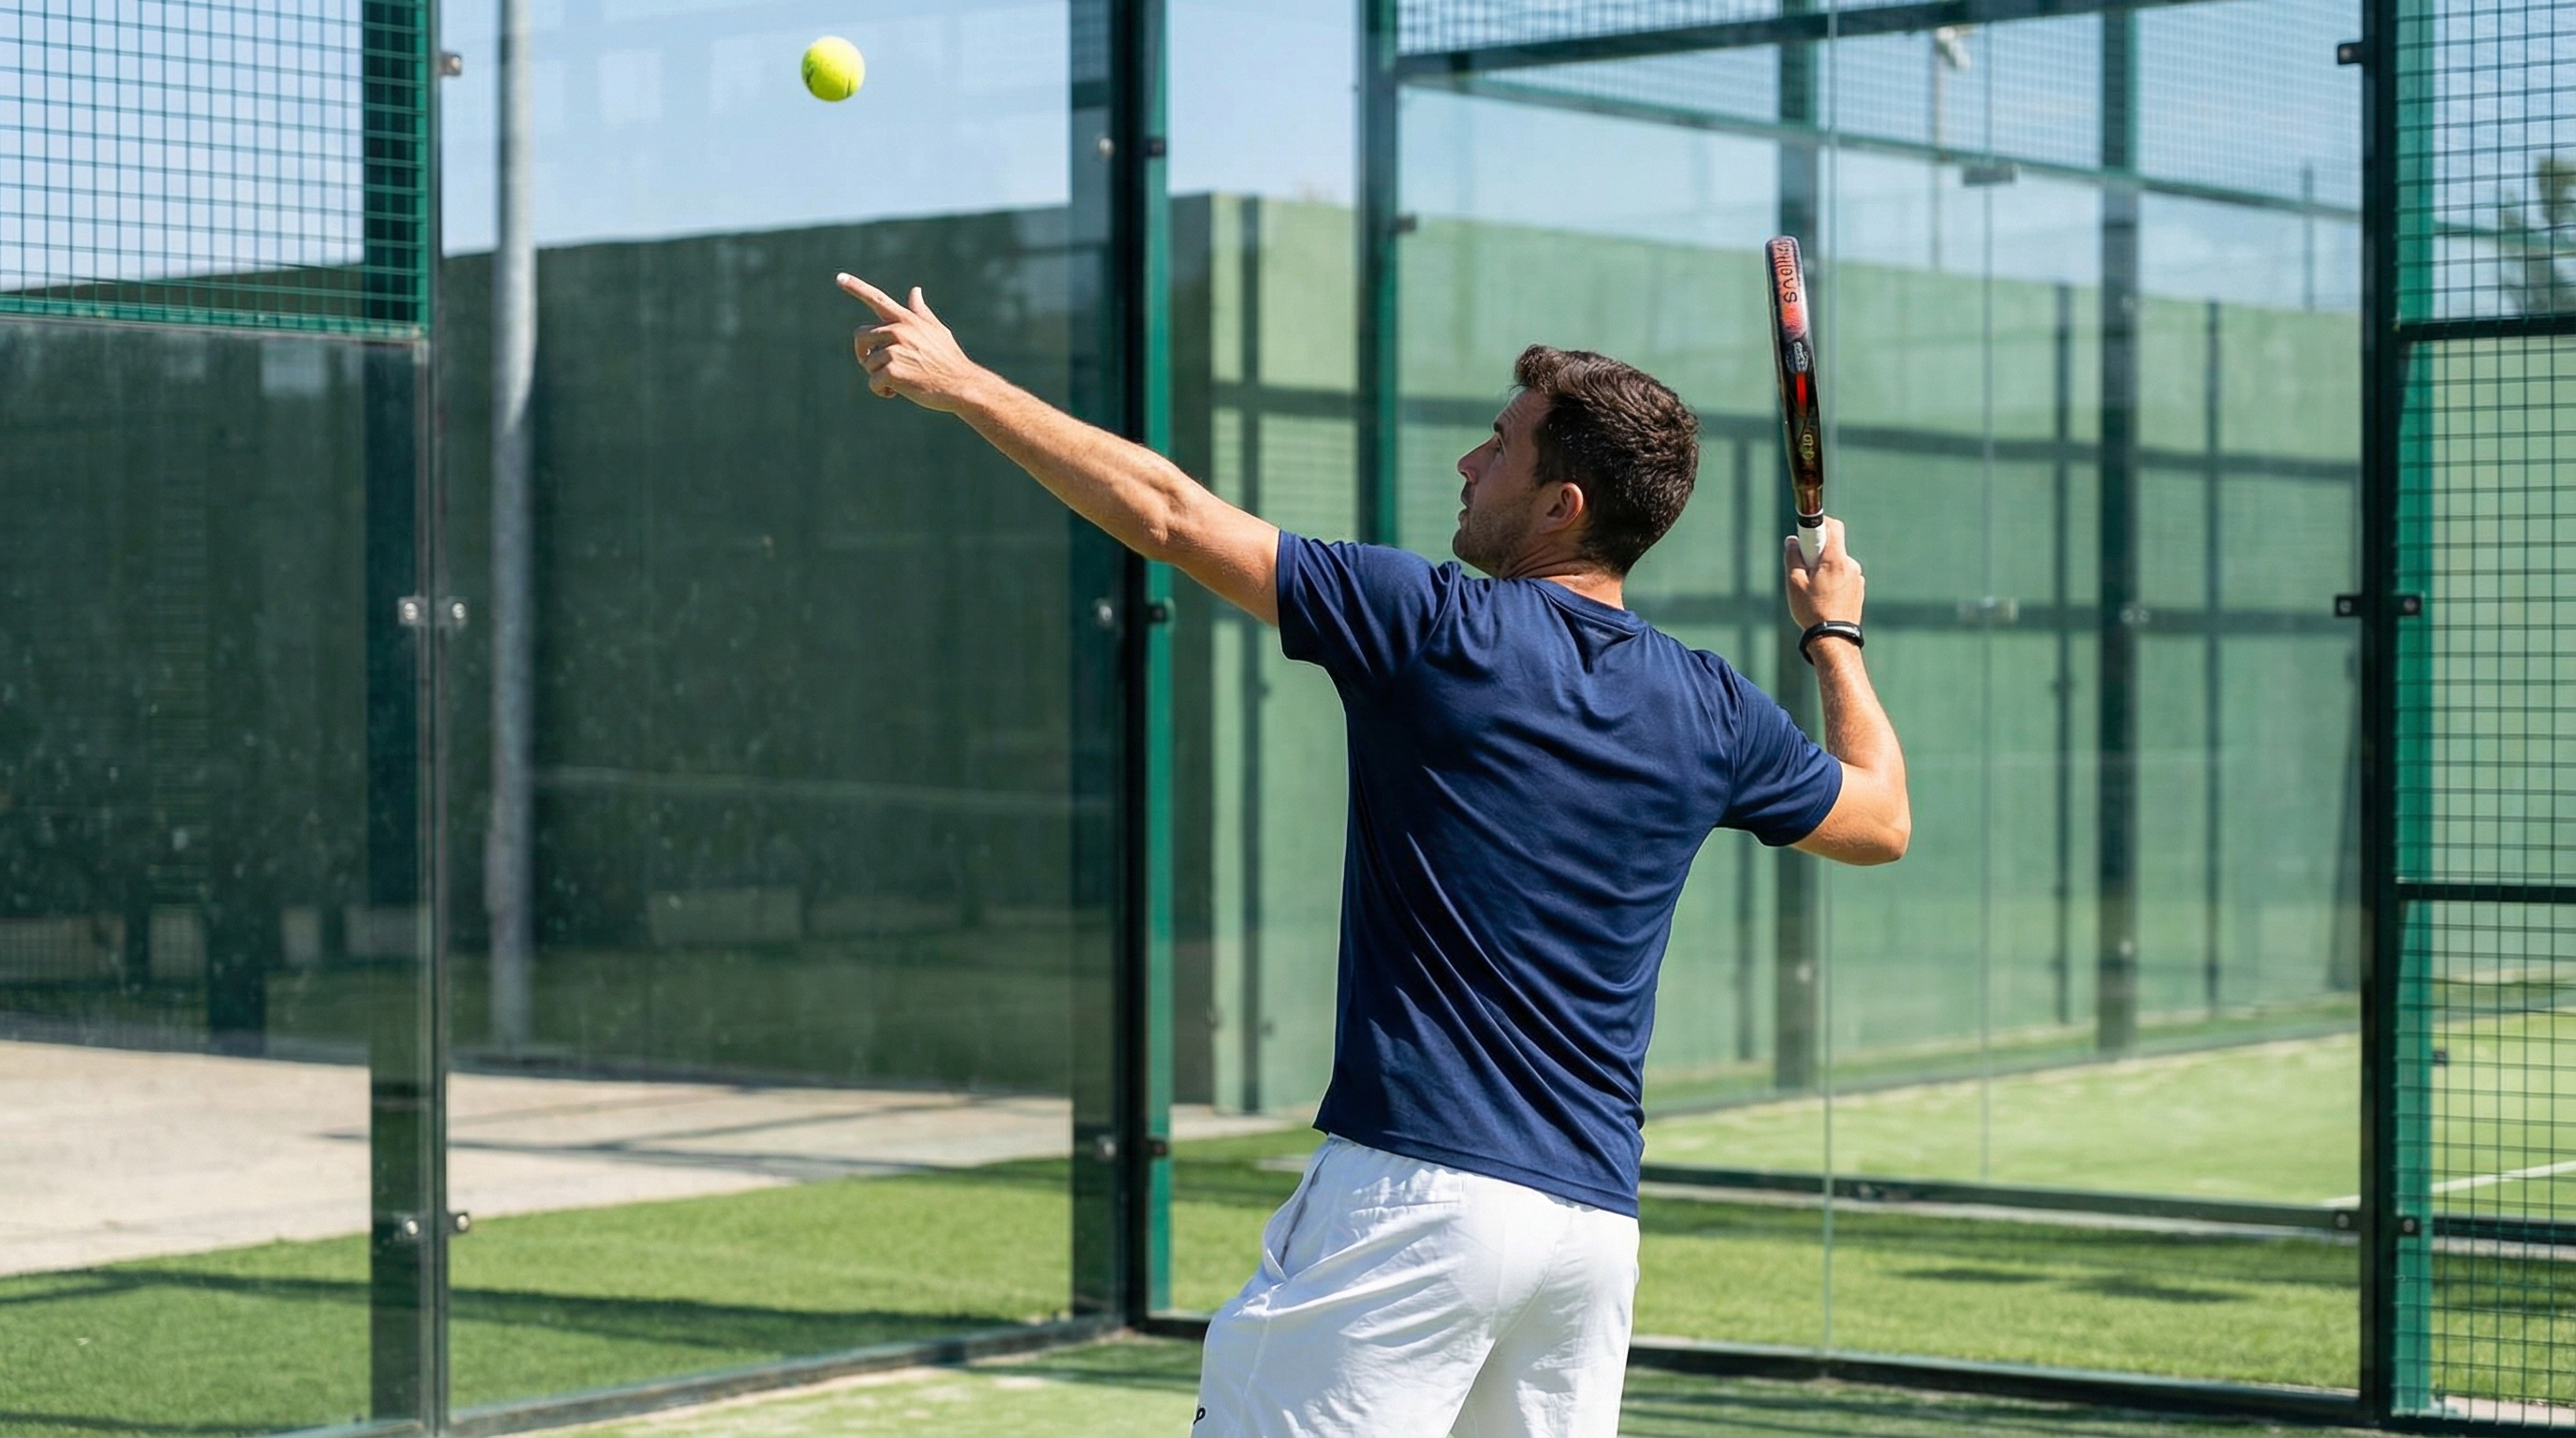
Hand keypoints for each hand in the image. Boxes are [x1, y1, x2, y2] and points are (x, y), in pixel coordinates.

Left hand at [838, 273, 990, 413]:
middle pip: (861, 335)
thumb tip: (915, 290)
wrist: (961, 385)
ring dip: (878, 376)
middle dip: (864, 353)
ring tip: (898, 382)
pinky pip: (873, 382)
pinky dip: (881, 391)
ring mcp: (895, 350)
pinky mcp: (893, 370)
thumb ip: (920, 312)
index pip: (877, 298)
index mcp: (906, 319)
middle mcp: (899, 330)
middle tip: (876, 366)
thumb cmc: (950, 360)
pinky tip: (896, 393)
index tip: (839, 277)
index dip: (856, 287)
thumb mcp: (937, 331)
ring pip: (868, 363)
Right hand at [1783, 515, 1863, 628]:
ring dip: (1824, 569)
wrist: (1834, 639)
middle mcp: (1850, 565)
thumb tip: (1792, 541)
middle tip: (1802, 569)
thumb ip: (1792, 556)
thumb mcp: (1794, 582)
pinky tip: (1823, 598)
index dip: (1819, 523)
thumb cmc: (1812, 610)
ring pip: (1837, 563)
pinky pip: (1843, 576)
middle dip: (1816, 552)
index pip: (1833, 526)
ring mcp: (1857, 578)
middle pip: (1832, 546)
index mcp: (1836, 559)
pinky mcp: (1858, 590)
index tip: (1806, 532)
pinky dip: (1832, 580)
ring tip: (1812, 590)